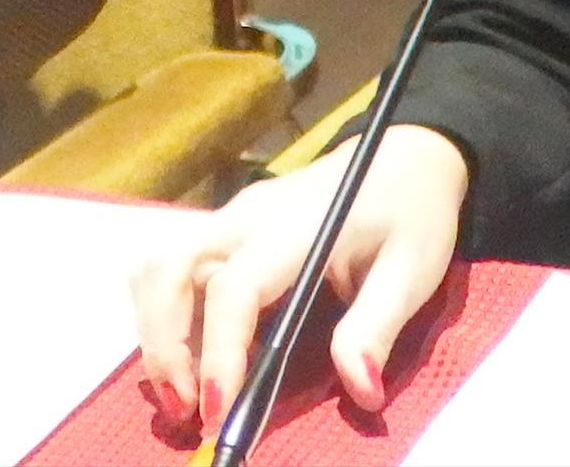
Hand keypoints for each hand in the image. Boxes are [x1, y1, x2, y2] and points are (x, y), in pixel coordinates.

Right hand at [129, 124, 470, 429]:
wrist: (405, 157)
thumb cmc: (411, 215)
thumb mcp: (412, 270)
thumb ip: (378, 327)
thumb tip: (360, 391)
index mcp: (294, 226)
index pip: (234, 288)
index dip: (219, 352)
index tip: (218, 411)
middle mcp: (246, 216)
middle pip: (171, 272)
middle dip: (165, 346)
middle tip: (187, 412)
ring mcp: (230, 218)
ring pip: (159, 267)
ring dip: (157, 332)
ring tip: (181, 393)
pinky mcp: (225, 228)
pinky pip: (171, 266)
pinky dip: (162, 313)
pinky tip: (186, 355)